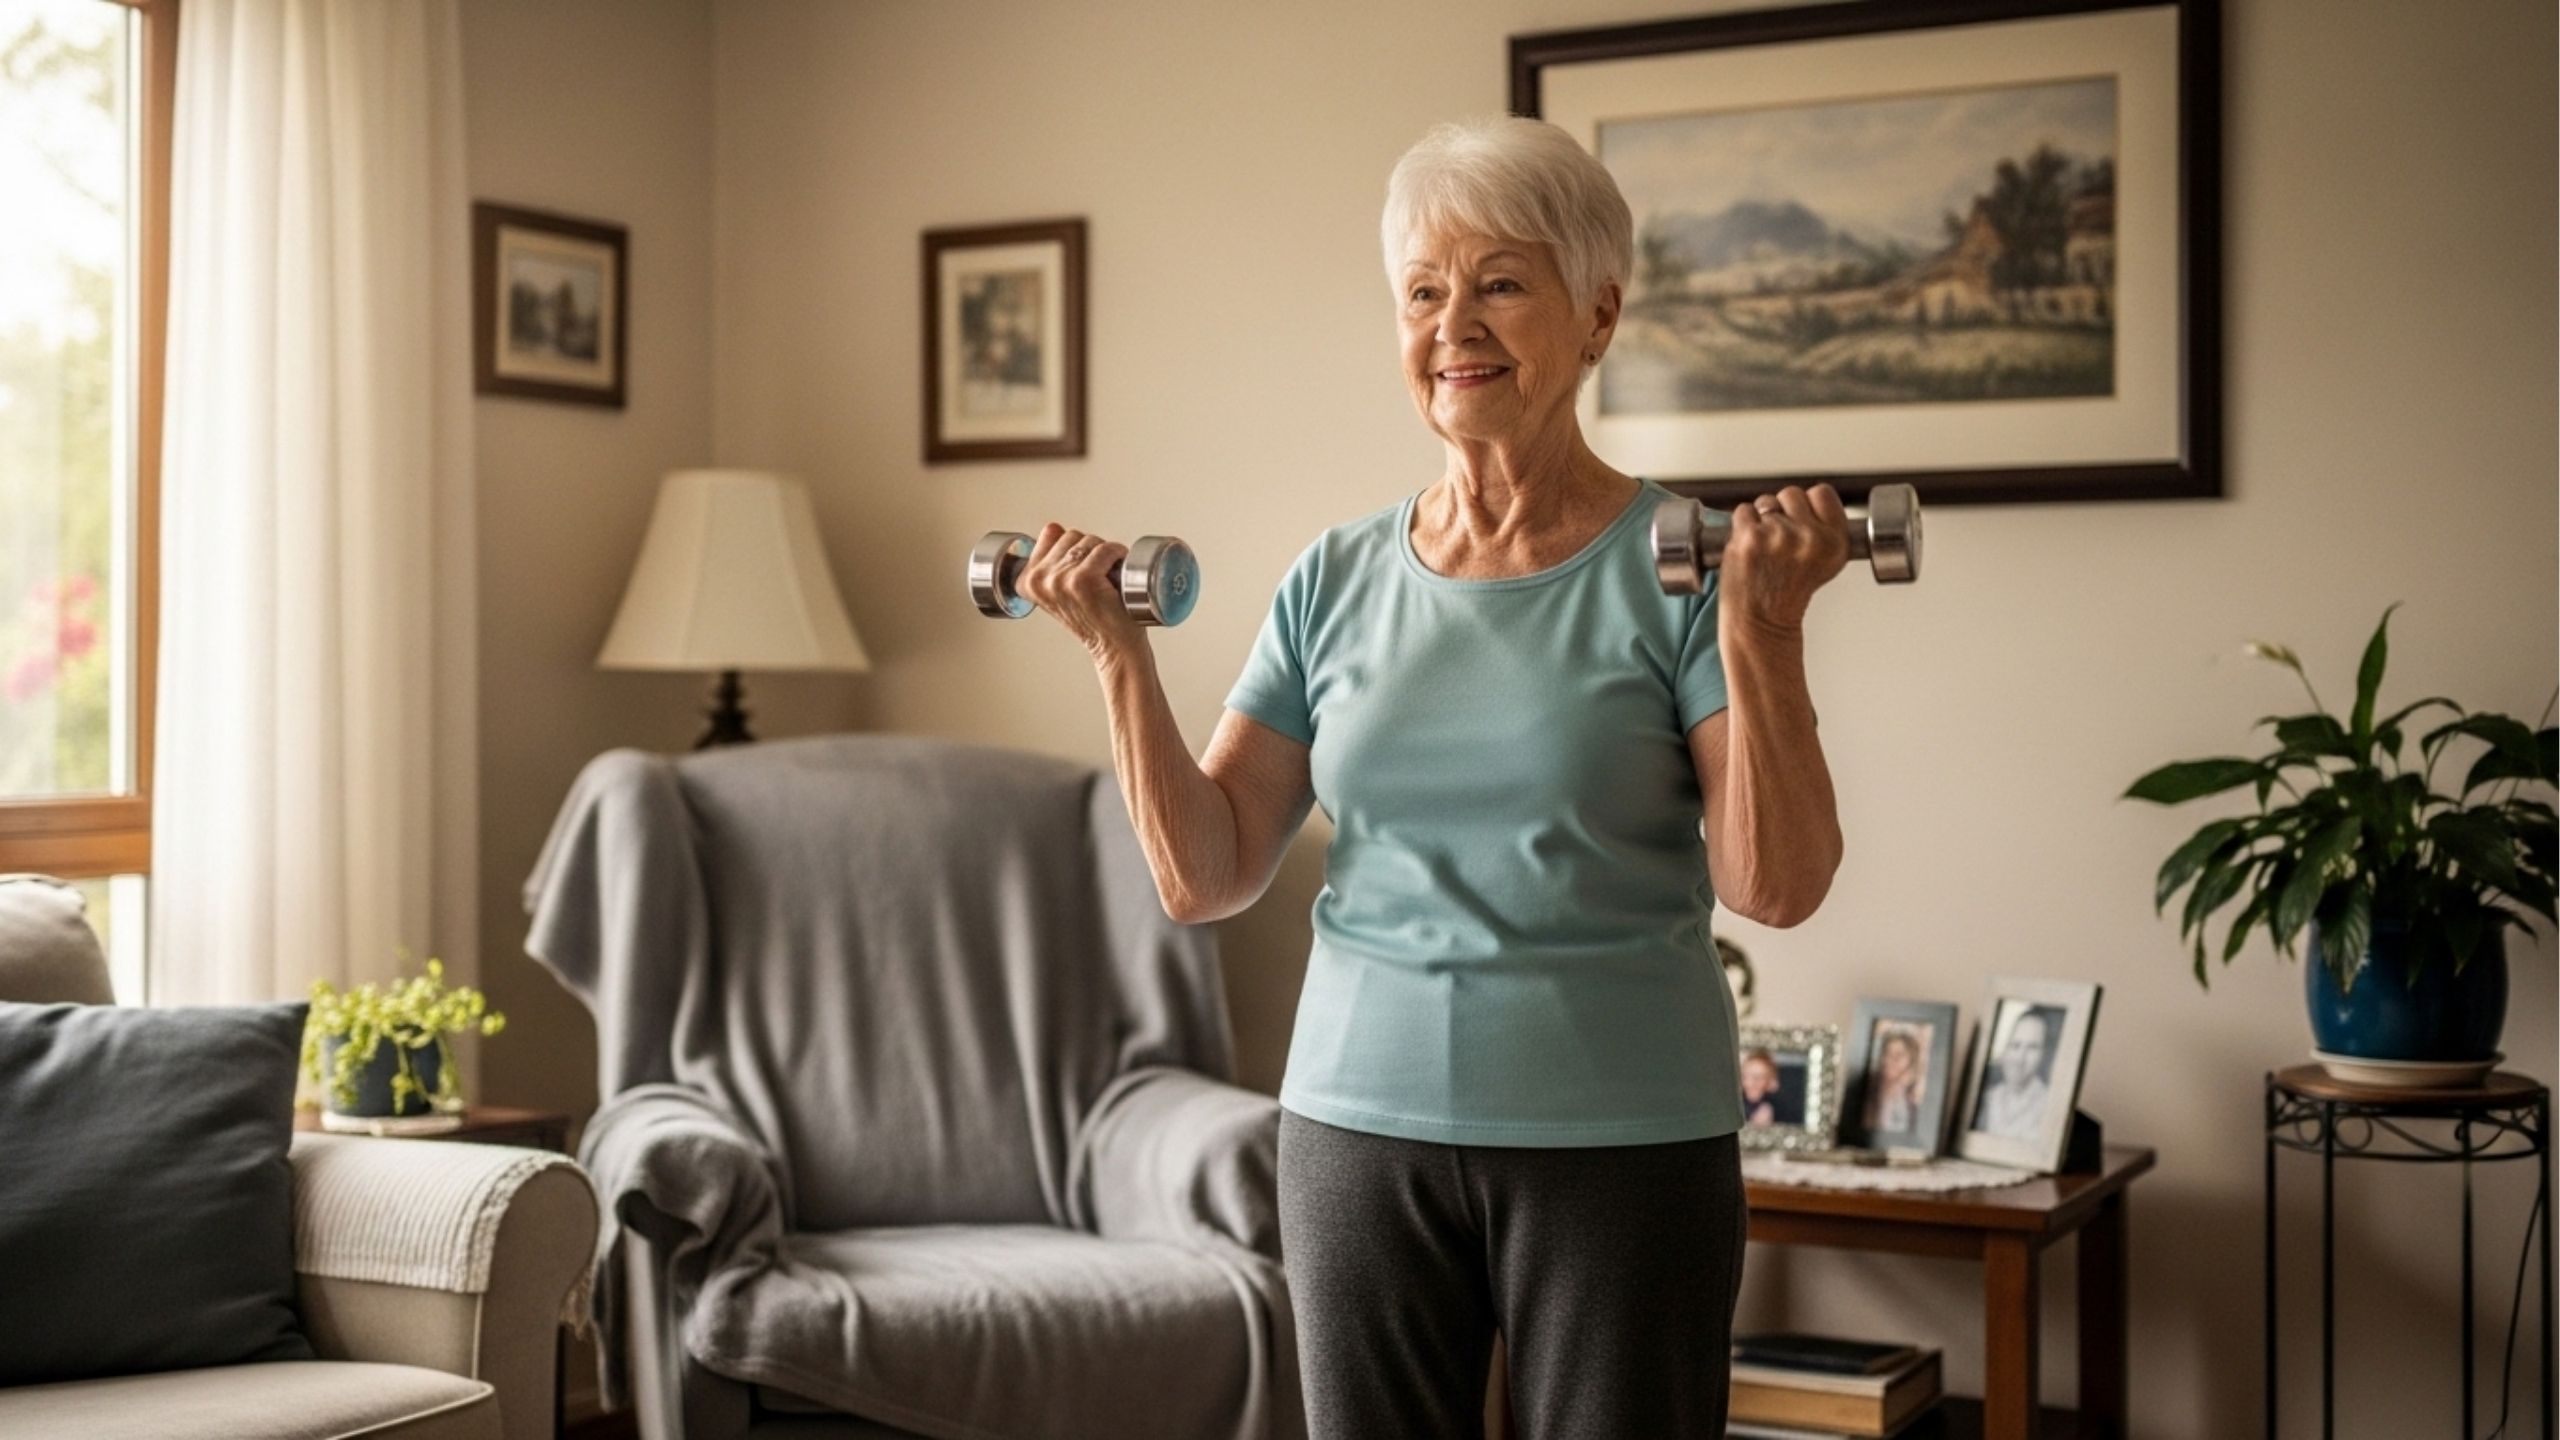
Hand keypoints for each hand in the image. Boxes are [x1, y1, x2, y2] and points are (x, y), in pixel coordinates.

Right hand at [1015, 522, 1145, 662]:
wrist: (1113, 647)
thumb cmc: (1094, 619)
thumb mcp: (1059, 590)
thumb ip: (1049, 560)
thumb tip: (1053, 527)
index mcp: (1027, 581)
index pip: (1051, 533)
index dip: (1073, 548)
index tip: (1080, 570)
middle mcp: (1039, 580)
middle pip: (1071, 535)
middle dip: (1090, 550)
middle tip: (1098, 576)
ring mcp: (1061, 579)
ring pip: (1090, 540)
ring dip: (1105, 554)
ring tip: (1107, 578)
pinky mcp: (1084, 579)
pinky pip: (1106, 549)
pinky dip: (1118, 555)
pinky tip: (1118, 574)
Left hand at [1721, 483, 1848, 639]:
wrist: (1762, 623)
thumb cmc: (1788, 594)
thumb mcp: (1827, 563)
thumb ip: (1824, 528)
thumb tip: (1810, 499)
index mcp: (1835, 542)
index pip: (1823, 493)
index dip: (1808, 504)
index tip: (1802, 520)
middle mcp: (1810, 537)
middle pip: (1792, 493)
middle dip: (1783, 511)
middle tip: (1779, 541)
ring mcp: (1779, 536)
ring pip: (1766, 502)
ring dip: (1761, 519)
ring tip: (1764, 549)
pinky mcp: (1750, 538)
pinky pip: (1743, 511)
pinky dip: (1741, 526)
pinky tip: (1750, 549)